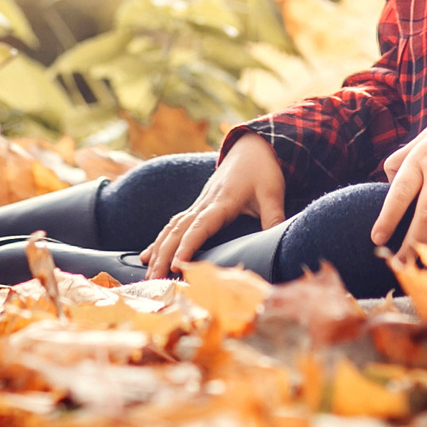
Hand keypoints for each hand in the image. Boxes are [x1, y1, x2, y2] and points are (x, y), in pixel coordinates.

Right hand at [144, 135, 285, 275]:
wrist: (252, 146)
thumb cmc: (263, 169)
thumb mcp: (272, 192)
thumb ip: (273, 217)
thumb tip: (279, 245)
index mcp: (222, 201)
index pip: (200, 226)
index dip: (188, 246)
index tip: (177, 265)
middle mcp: (204, 203)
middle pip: (178, 230)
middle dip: (164, 255)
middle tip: (154, 280)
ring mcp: (198, 203)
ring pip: (172, 228)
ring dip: (158, 250)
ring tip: (147, 274)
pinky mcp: (197, 205)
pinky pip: (174, 224)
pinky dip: (159, 240)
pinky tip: (147, 254)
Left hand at [373, 109, 426, 258]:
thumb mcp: (419, 140)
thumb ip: (401, 160)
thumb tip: (385, 183)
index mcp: (420, 162)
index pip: (400, 193)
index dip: (388, 217)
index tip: (376, 238)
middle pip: (425, 215)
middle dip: (412, 244)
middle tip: (400, 266)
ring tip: (425, 270)